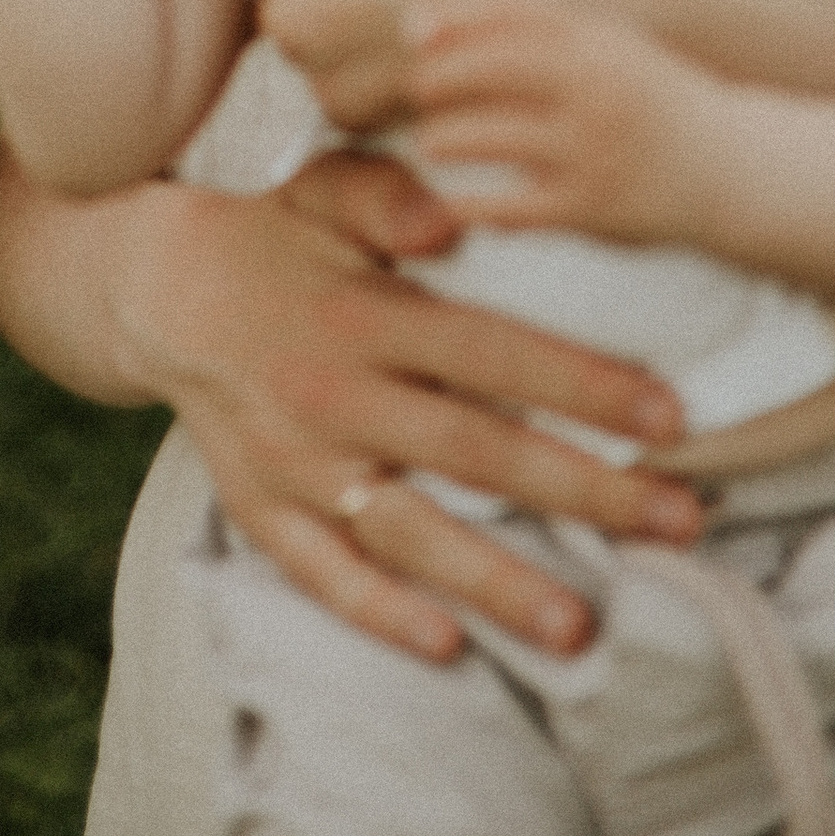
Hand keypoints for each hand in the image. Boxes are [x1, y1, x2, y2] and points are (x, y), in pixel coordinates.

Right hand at [119, 161, 702, 661]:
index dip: (582, 385)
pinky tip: (447, 649)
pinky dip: (380, 613)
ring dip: (495, 581)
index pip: (490, 352)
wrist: (153, 289)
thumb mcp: (322, 186)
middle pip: (474, 450)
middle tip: (681, 525)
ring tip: (579, 628)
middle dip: (585, 490)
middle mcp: (334, 394)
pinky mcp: (263, 510)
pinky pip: (323, 574)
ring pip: (407, 531)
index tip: (672, 419)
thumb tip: (450, 222)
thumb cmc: (272, 232)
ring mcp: (298, 464)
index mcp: (363, 313)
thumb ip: (388, 193)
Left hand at [395, 4, 727, 240]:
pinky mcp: (592, 208)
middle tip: (416, 89)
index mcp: (599, 40)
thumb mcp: (609, 47)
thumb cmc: (649, 100)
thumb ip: (535, 30)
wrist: (733, 170)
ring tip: (430, 142)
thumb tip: (428, 25)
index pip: (509, 11)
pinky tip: (453, 204)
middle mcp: (596, 86)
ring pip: (494, 136)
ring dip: (447, 138)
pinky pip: (513, 207)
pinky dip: (474, 206)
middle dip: (441, 75)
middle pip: (494, 66)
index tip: (413, 30)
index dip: (452, 16)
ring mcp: (594, 148)